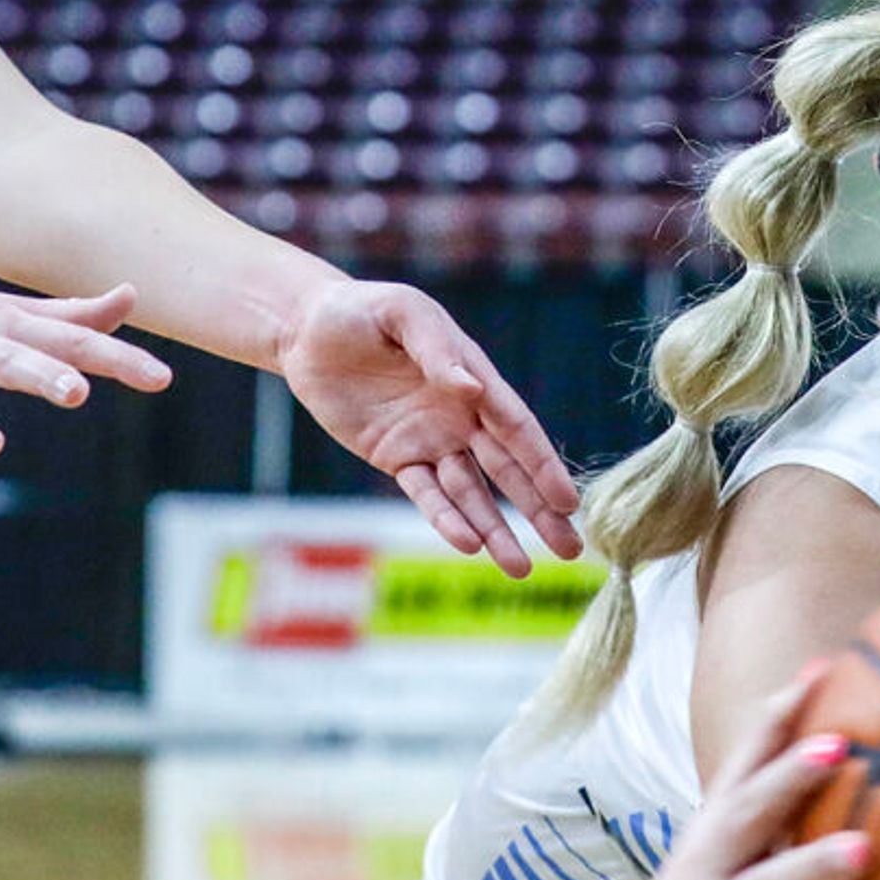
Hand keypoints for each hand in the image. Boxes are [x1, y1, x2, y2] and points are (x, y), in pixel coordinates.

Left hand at [276, 277, 584, 572]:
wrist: (308, 329)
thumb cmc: (362, 310)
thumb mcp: (401, 314)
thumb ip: (436, 350)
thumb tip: (471, 389)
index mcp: (473, 377)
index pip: (516, 427)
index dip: (542, 464)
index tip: (567, 500)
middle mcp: (461, 414)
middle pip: (507, 470)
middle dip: (539, 509)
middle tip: (571, 548)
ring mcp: (430, 440)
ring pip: (471, 493)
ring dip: (495, 530)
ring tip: (521, 568)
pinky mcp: (396, 457)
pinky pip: (425, 494)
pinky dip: (446, 519)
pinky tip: (467, 545)